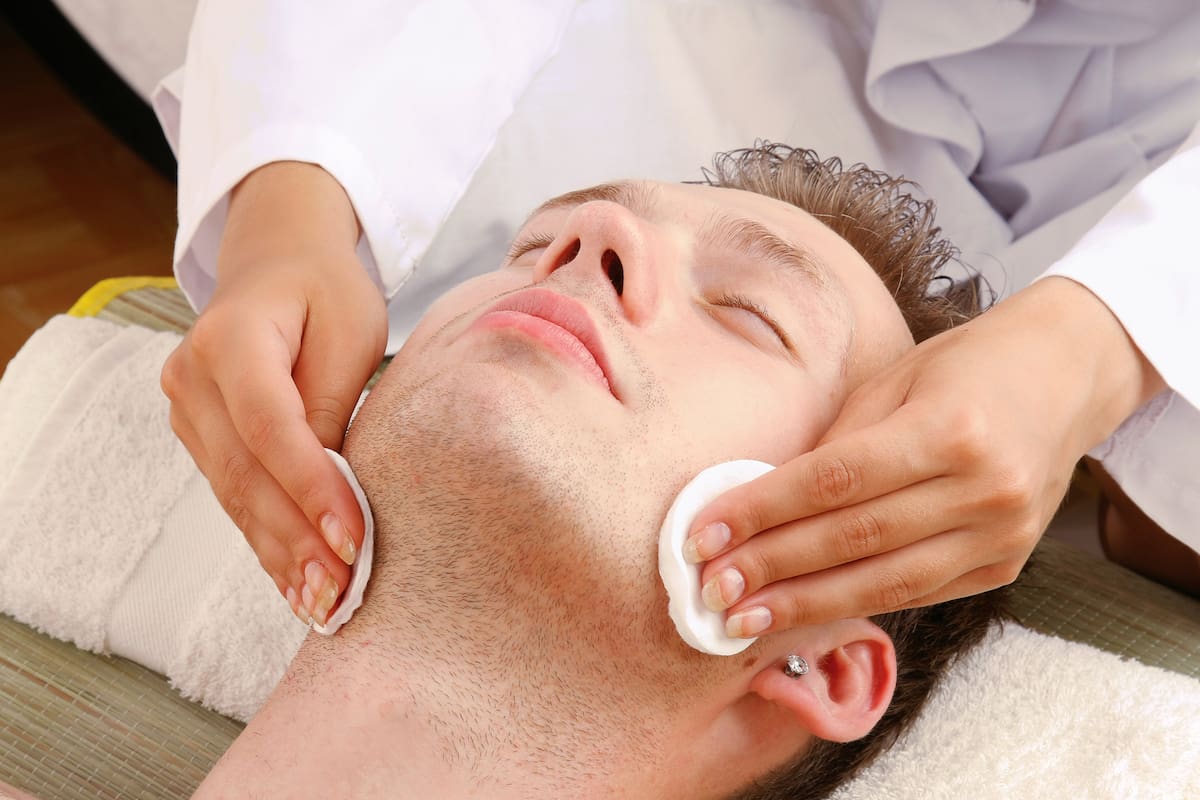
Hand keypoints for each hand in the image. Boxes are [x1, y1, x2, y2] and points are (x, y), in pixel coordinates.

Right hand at [161, 162, 386, 624]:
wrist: (278, 262)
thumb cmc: (326, 291)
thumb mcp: (350, 330)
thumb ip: (334, 402)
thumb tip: (331, 486)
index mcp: (230, 335)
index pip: (269, 425)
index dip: (309, 487)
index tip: (351, 538)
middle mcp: (192, 376)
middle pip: (245, 472)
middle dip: (296, 538)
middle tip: (341, 592)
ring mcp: (188, 410)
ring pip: (236, 495)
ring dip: (280, 553)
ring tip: (323, 604)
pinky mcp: (200, 436)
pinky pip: (235, 496)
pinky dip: (267, 540)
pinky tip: (295, 584)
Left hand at [686, 277, 1165, 634]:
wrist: (1065, 378)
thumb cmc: (964, 368)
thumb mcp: (893, 382)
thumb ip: (833, 444)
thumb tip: (756, 503)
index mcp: (951, 428)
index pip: (835, 480)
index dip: (763, 511)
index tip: (703, 533)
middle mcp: (984, 488)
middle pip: (855, 539)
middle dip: (772, 567)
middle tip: (710, 588)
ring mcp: (1002, 534)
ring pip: (886, 582)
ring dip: (805, 605)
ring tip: (743, 618)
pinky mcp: (1005, 565)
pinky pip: (917, 593)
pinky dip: (855, 603)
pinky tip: (804, 611)